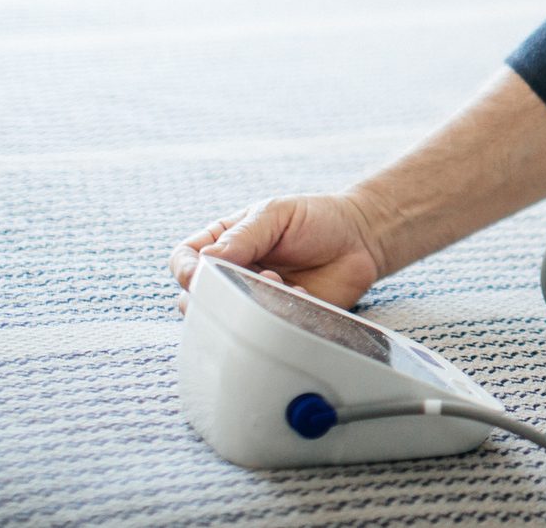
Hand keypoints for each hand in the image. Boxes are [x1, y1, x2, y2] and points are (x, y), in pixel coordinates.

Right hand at [168, 192, 384, 313]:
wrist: (361, 239)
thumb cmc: (316, 219)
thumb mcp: (276, 214)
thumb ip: (243, 236)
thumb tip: (205, 259)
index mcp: (224, 242)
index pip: (184, 259)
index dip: (185, 270)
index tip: (200, 274)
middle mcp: (233, 274)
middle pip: (195, 298)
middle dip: (218, 292)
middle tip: (254, 277)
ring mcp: (253, 299)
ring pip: (227, 319)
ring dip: (248, 305)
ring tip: (279, 283)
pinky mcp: (278, 319)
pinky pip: (263, 331)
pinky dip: (277, 316)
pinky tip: (301, 295)